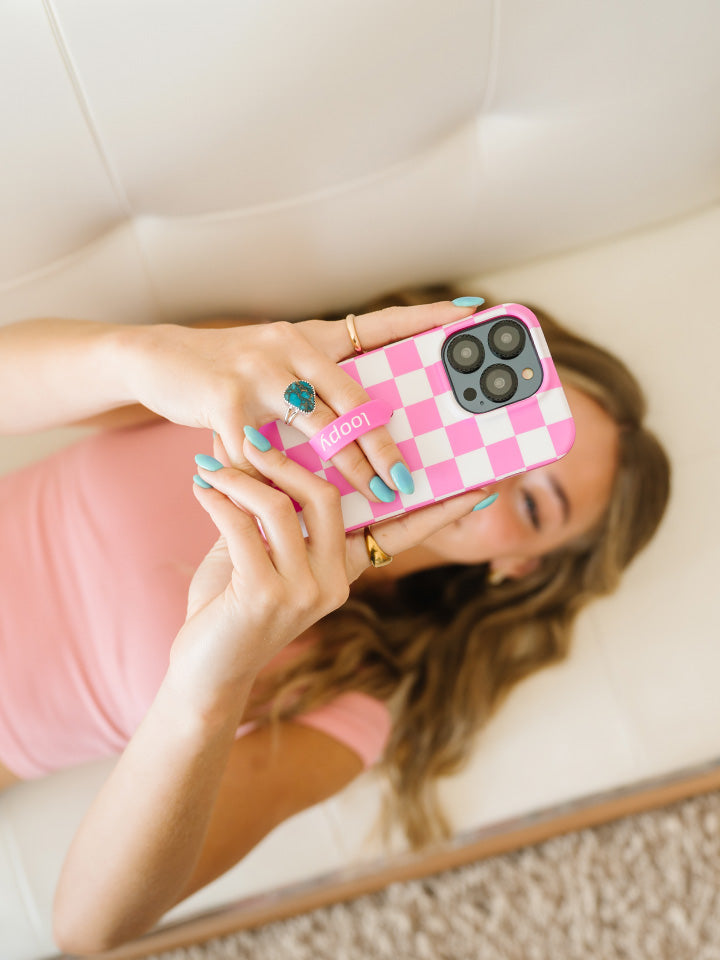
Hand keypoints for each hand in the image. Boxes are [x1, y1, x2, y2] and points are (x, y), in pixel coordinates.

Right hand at [124, 300, 482, 504]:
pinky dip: (270, 480)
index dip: (424, 317)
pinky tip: (282, 501)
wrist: (153, 355)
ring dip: (350, 467)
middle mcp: (292, 345)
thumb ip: (318, 388)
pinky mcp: (223, 396)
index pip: (378, 323)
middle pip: (355, 396)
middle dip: (386, 442)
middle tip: (412, 475)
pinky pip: (258, 451)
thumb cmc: (227, 372)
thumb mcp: (278, 368)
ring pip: (319, 426)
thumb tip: (366, 423)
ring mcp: (259, 368)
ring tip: (379, 494)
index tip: (469, 314)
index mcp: (312, 337)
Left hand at [168, 433, 489, 718]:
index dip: (440, 509)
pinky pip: (245, 525)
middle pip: (329, 496)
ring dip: (242, 478)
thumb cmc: (232, 607)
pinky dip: (218, 498)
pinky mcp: (266, 596)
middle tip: (252, 439)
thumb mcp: (258, 553)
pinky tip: (201, 487)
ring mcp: (304, 592)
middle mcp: (333, 583)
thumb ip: (269, 510)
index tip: (480, 485)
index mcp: (343, 571)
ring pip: (283, 506)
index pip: (403, 534)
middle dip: (287, 461)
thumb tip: (258, 443)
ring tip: (211, 466)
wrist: (206, 672)